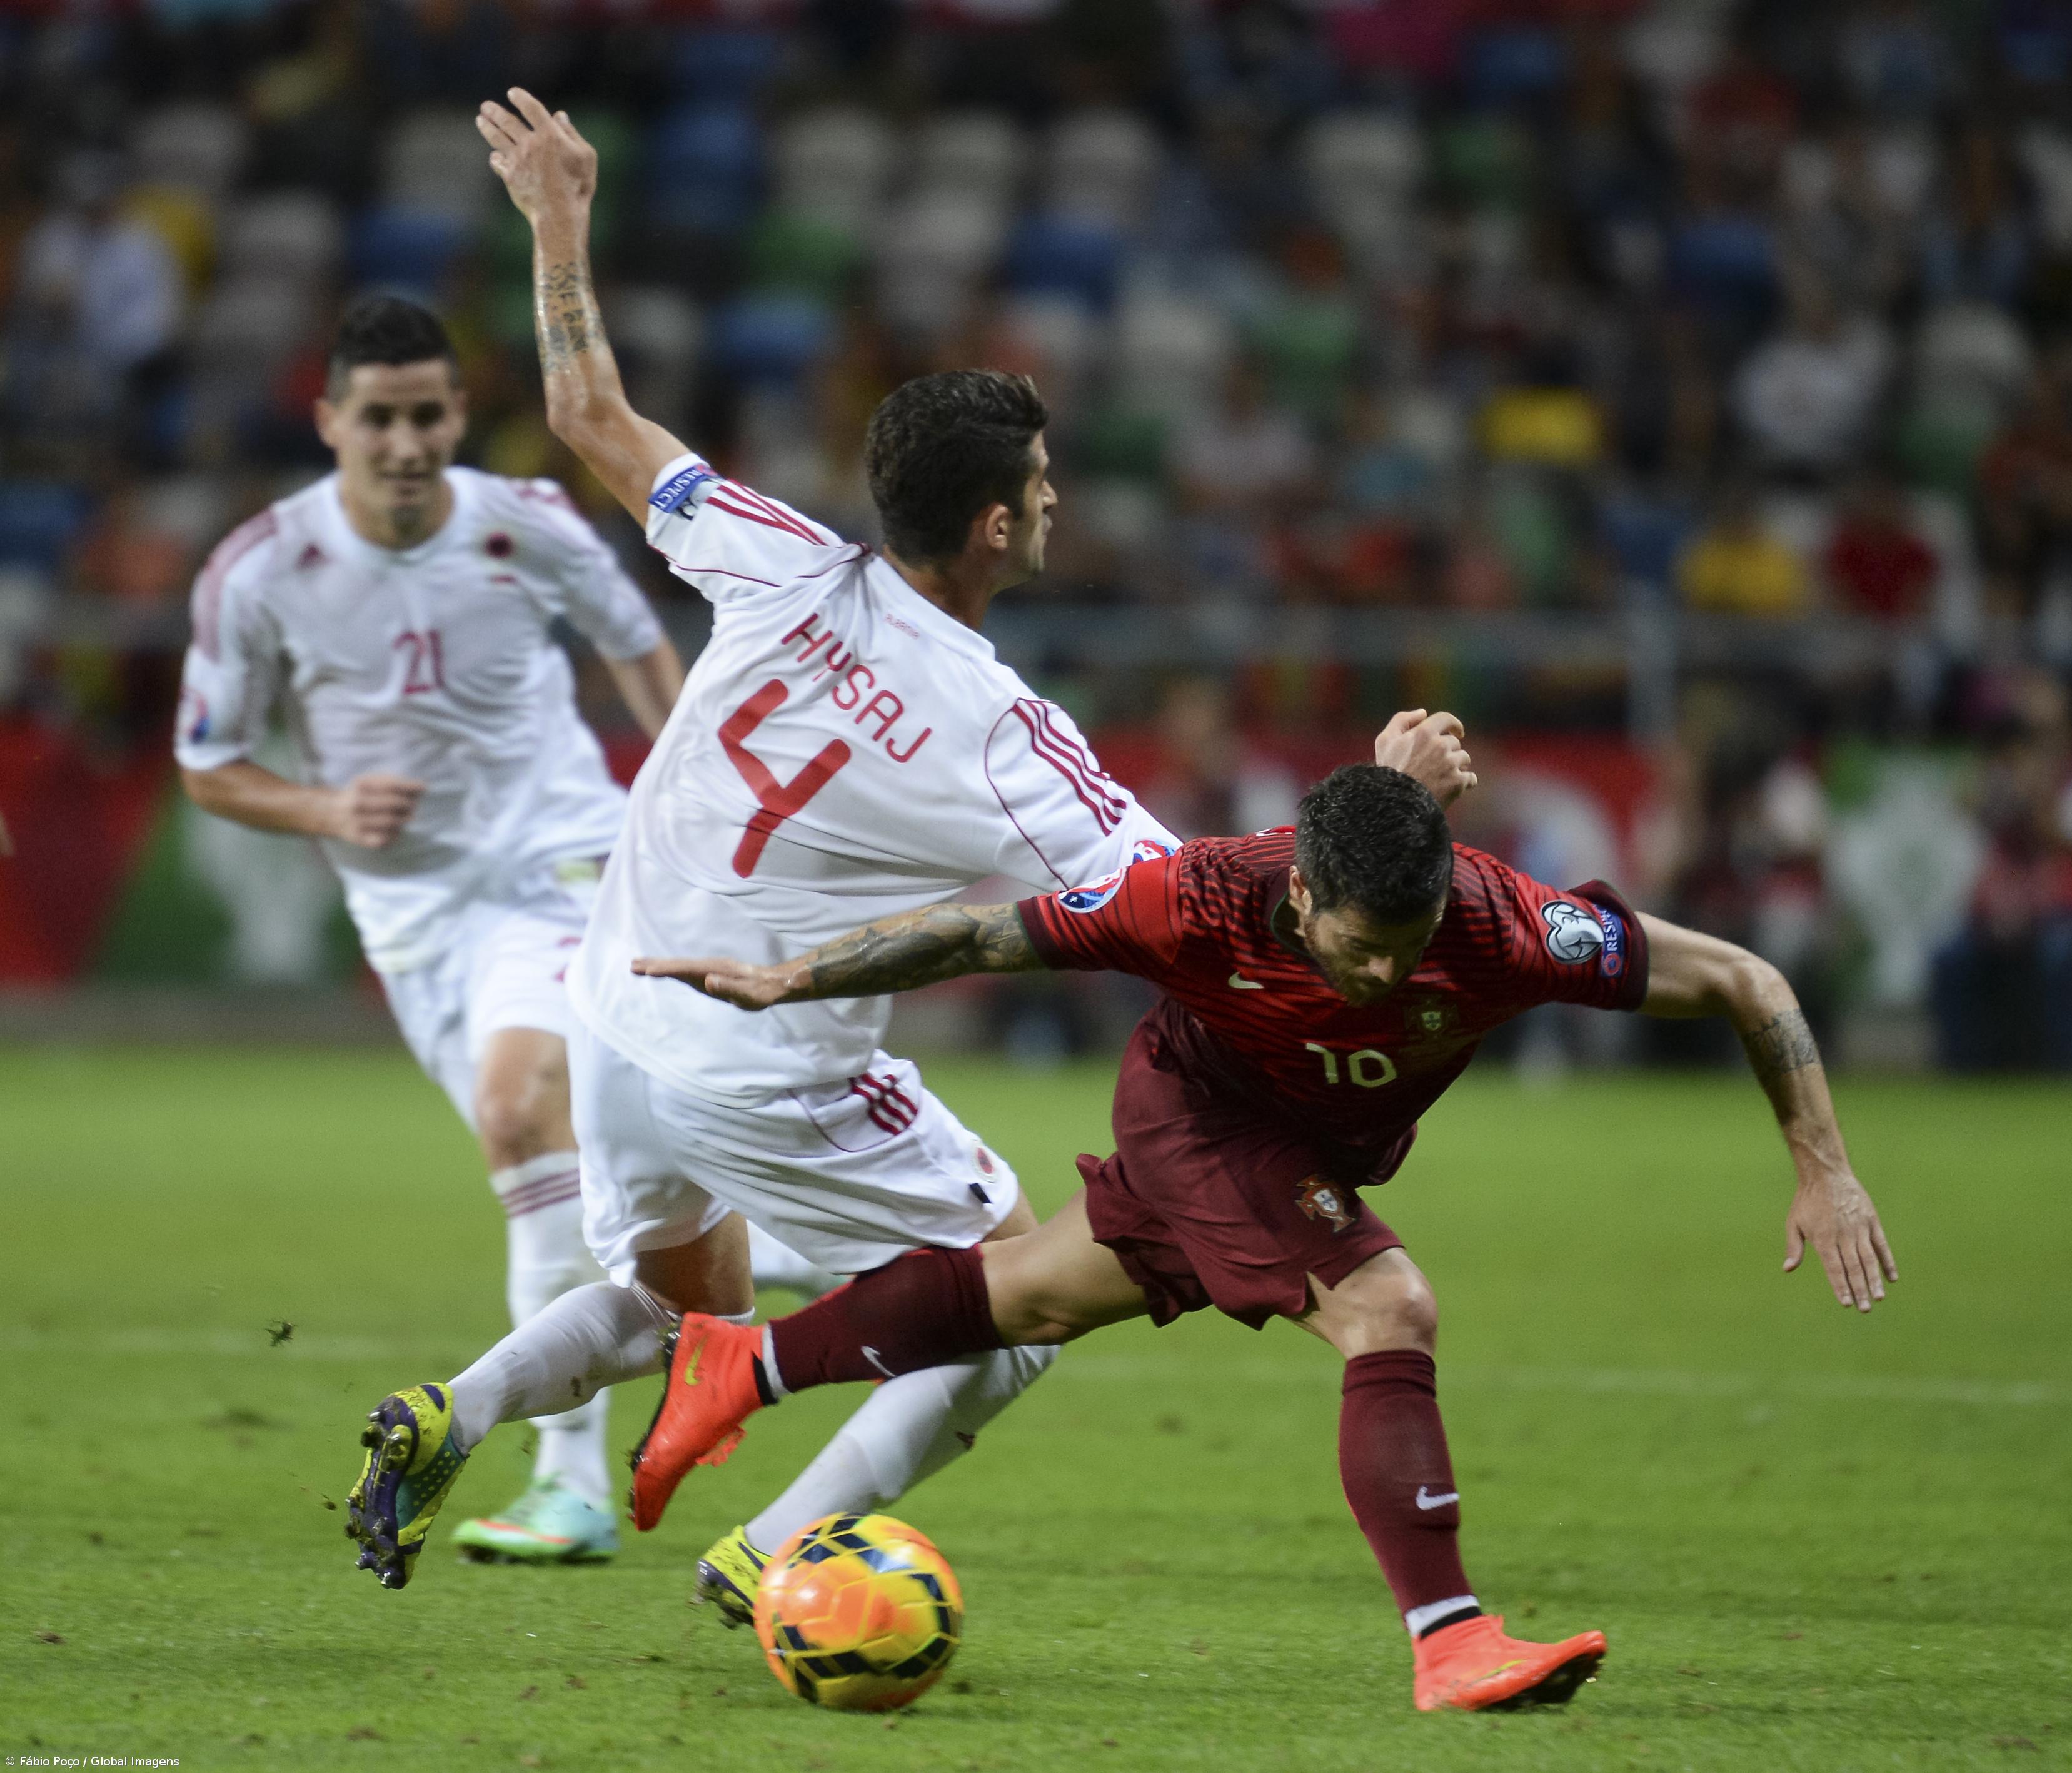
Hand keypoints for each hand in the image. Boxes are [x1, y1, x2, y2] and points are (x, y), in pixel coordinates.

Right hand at [326, 774, 424, 848]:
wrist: (331, 814)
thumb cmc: (361, 795)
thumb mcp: (371, 782)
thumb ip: (395, 782)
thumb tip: (422, 788)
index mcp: (360, 785)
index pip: (390, 786)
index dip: (410, 787)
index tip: (423, 788)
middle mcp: (356, 803)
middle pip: (393, 804)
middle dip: (409, 804)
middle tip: (412, 805)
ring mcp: (356, 822)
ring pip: (392, 823)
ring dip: (404, 819)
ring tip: (405, 816)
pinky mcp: (358, 838)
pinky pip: (385, 839)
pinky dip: (395, 834)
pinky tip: (394, 829)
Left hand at [477, 88, 596, 225]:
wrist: (560, 215)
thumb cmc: (578, 187)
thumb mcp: (586, 157)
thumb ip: (572, 133)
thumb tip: (559, 115)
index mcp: (550, 135)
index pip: (531, 108)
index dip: (520, 98)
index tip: (512, 93)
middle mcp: (530, 143)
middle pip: (507, 120)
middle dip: (494, 111)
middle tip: (485, 106)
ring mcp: (517, 160)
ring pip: (497, 137)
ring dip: (487, 126)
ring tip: (480, 119)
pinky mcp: (510, 176)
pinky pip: (497, 162)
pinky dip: (495, 157)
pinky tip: (495, 155)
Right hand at [631, 955, 796, 1010]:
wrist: (775, 983)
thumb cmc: (761, 992)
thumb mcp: (747, 994)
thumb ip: (729, 987)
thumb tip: (708, 980)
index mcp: (714, 970)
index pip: (684, 969)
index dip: (665, 969)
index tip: (646, 969)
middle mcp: (709, 966)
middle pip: (677, 964)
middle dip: (655, 964)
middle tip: (632, 964)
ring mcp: (710, 969)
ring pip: (680, 965)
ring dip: (660, 965)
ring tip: (640, 965)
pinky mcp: (711, 974)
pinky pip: (686, 970)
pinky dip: (671, 969)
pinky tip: (666, 972)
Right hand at [1372, 709, 1476, 806]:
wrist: (1396, 803)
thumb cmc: (1389, 771)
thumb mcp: (1385, 741)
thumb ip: (1402, 720)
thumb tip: (1423, 713)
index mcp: (1424, 732)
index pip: (1447, 719)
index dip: (1453, 724)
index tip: (1456, 732)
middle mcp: (1441, 745)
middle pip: (1455, 743)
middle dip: (1449, 751)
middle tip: (1437, 764)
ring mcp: (1451, 764)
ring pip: (1464, 759)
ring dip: (1457, 766)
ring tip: (1443, 776)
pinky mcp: (1458, 782)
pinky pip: (1471, 778)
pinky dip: (1466, 782)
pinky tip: (1456, 787)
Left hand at [1783, 1170, 1897, 1312]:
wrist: (1826, 1173)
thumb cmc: (1807, 1200)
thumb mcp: (1794, 1222)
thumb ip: (1794, 1247)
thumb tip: (1788, 1269)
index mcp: (1823, 1238)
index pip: (1834, 1268)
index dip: (1840, 1286)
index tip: (1846, 1304)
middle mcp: (1843, 1235)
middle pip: (1853, 1268)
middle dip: (1859, 1290)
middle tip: (1864, 1309)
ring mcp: (1859, 1228)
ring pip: (1869, 1259)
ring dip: (1874, 1280)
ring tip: (1878, 1298)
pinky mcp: (1871, 1221)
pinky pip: (1881, 1245)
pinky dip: (1887, 1262)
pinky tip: (1892, 1278)